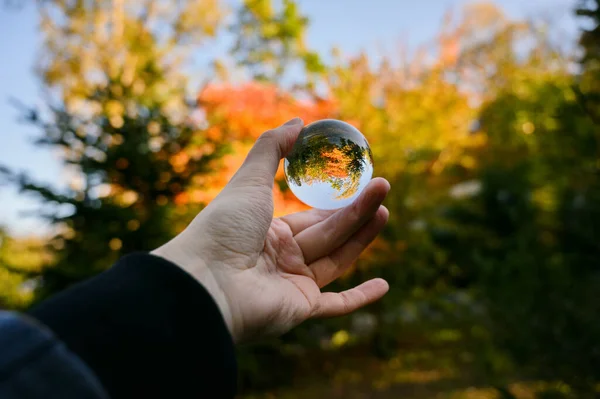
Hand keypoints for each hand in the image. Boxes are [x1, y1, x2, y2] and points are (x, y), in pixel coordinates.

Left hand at [152, 118, 389, 342]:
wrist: (205, 280)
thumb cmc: (223, 227)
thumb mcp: (248, 180)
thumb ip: (271, 149)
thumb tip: (298, 122)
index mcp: (269, 233)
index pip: (311, 217)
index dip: (336, 203)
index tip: (359, 186)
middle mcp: (282, 260)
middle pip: (329, 233)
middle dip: (357, 211)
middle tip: (382, 187)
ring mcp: (292, 285)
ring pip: (336, 258)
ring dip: (362, 237)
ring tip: (385, 209)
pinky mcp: (300, 308)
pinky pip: (336, 304)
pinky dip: (360, 298)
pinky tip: (384, 286)